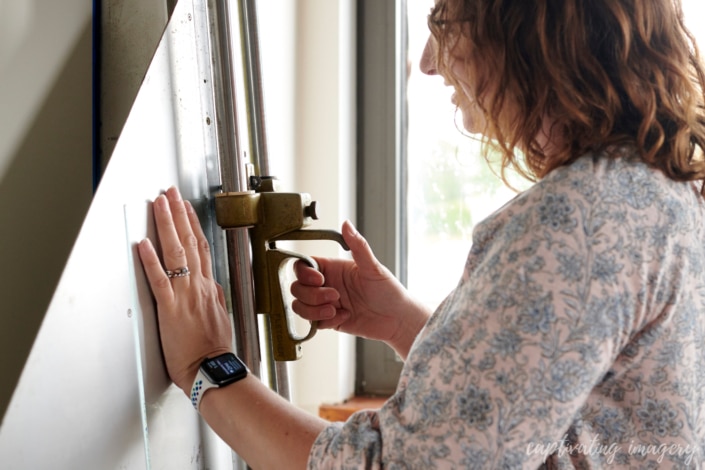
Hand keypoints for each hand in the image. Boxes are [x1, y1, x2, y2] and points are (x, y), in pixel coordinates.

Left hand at [138, 187, 232, 393]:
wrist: (213, 368)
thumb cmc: (214, 348)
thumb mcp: (220, 316)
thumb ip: (213, 297)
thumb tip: (210, 284)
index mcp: (209, 287)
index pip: (201, 248)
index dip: (193, 224)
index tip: (187, 207)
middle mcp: (199, 286)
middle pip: (189, 242)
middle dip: (179, 214)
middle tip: (170, 193)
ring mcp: (185, 295)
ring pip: (176, 253)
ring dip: (167, 226)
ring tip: (160, 204)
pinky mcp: (171, 309)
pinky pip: (159, 280)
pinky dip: (150, 261)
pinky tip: (143, 243)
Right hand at [290, 221, 430, 358]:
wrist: (398, 319)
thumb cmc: (389, 291)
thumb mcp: (373, 267)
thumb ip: (358, 245)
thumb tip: (346, 223)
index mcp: (333, 268)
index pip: (303, 266)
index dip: (305, 274)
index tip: (321, 280)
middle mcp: (326, 284)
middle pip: (297, 288)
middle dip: (312, 295)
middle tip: (336, 297)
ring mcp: (326, 303)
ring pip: (300, 306)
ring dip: (314, 310)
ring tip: (335, 311)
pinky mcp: (329, 321)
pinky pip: (312, 323)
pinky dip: (325, 321)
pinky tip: (345, 317)